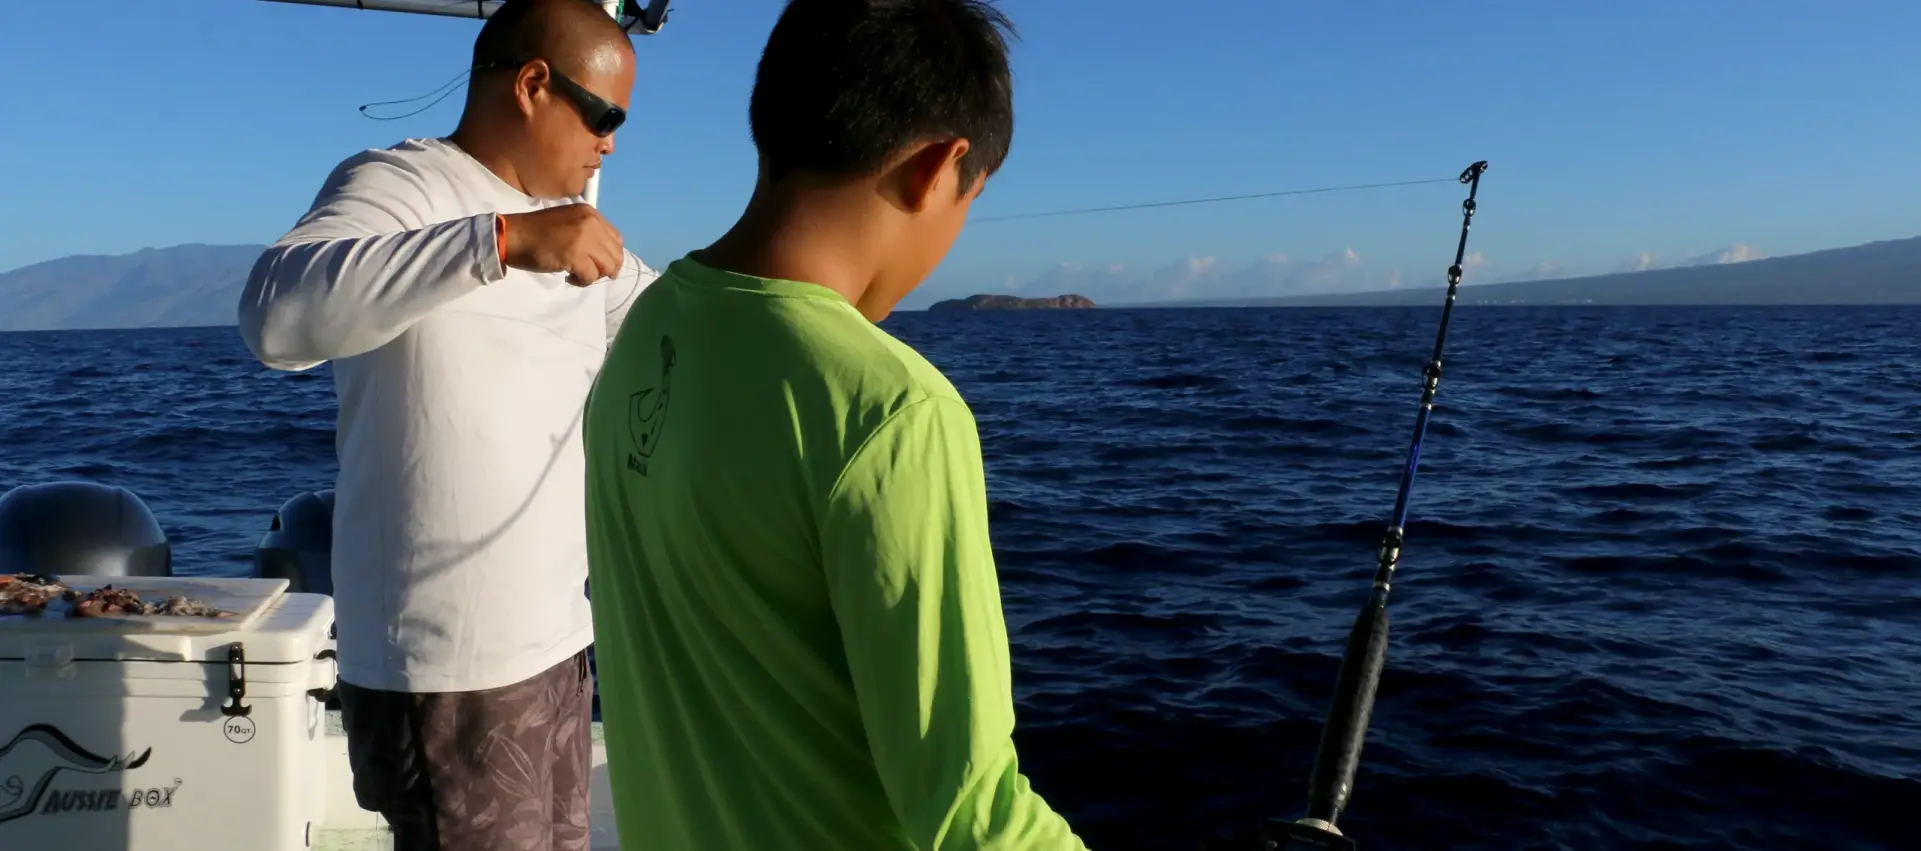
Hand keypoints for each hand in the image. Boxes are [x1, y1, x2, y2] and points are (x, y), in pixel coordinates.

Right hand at [500, 204, 623, 285]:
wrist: (513, 235)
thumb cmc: (537, 231)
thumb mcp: (569, 222)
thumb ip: (589, 232)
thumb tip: (604, 256)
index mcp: (591, 213)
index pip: (616, 238)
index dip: (610, 255)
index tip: (598, 263)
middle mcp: (591, 222)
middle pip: (615, 254)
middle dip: (605, 269)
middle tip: (588, 273)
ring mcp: (584, 237)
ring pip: (607, 266)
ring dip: (594, 276)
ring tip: (578, 275)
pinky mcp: (575, 254)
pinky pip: (591, 276)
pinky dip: (583, 282)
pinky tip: (570, 278)